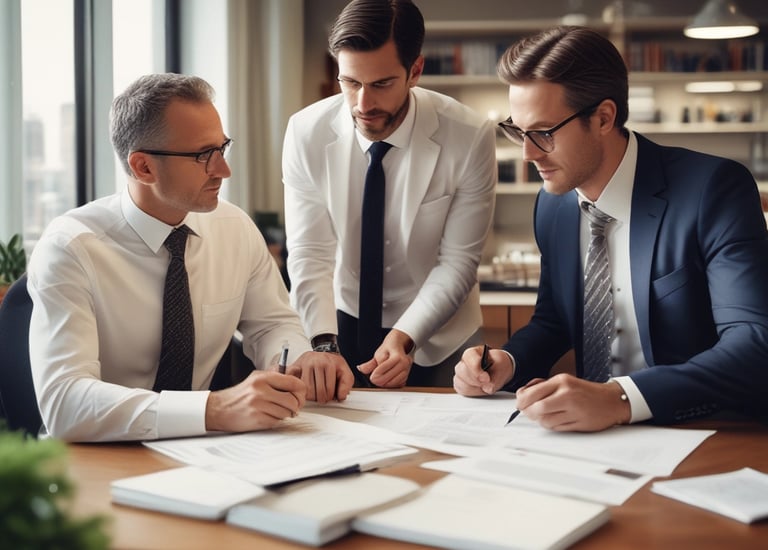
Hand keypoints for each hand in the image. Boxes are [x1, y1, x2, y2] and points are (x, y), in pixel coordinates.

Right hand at [205, 370, 305, 431]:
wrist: (219, 409)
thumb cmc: (240, 395)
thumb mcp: (256, 379)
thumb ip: (276, 379)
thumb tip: (298, 385)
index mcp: (263, 378)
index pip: (294, 383)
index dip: (301, 391)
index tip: (300, 396)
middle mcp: (261, 390)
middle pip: (293, 400)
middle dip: (296, 405)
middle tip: (293, 407)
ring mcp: (259, 405)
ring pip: (287, 412)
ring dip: (285, 414)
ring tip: (276, 411)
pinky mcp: (257, 419)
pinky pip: (278, 421)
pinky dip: (276, 420)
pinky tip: (267, 416)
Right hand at [286, 351, 353, 402]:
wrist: (320, 351)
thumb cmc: (332, 364)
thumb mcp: (344, 372)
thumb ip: (347, 384)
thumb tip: (341, 397)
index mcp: (329, 363)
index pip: (328, 390)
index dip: (330, 397)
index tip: (330, 397)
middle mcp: (316, 361)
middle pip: (316, 391)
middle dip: (320, 398)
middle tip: (322, 398)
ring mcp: (304, 363)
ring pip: (305, 390)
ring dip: (310, 396)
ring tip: (314, 394)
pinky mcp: (294, 366)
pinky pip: (294, 383)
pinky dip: (297, 389)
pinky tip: (303, 389)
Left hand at [357, 329, 413, 387]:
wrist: (399, 345)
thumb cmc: (389, 349)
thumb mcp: (378, 353)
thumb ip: (369, 364)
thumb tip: (361, 369)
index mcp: (397, 355)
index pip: (385, 367)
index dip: (376, 374)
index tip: (372, 377)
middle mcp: (405, 362)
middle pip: (391, 376)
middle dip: (380, 380)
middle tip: (374, 380)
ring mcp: (407, 369)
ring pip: (395, 382)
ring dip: (386, 384)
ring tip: (379, 381)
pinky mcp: (407, 375)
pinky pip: (399, 384)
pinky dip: (392, 385)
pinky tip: (386, 382)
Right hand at [453, 344, 513, 395]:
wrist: (498, 370)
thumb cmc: (498, 364)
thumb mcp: (502, 364)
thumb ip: (496, 375)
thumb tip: (488, 388)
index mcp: (472, 353)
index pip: (468, 358)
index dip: (476, 369)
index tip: (486, 378)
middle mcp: (463, 363)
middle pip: (462, 372)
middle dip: (477, 381)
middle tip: (488, 383)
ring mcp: (460, 374)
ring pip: (462, 384)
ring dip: (476, 388)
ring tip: (486, 385)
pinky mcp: (460, 385)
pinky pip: (463, 391)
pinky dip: (474, 393)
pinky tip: (481, 389)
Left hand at [515, 374, 630, 431]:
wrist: (611, 400)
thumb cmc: (584, 391)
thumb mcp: (563, 381)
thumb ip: (542, 386)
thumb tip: (522, 394)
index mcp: (561, 382)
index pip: (532, 394)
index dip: (521, 402)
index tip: (520, 404)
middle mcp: (567, 395)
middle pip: (537, 409)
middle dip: (529, 413)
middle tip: (529, 412)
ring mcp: (574, 410)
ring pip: (545, 421)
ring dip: (540, 421)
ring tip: (544, 416)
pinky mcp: (580, 423)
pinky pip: (557, 428)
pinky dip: (551, 426)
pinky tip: (555, 420)